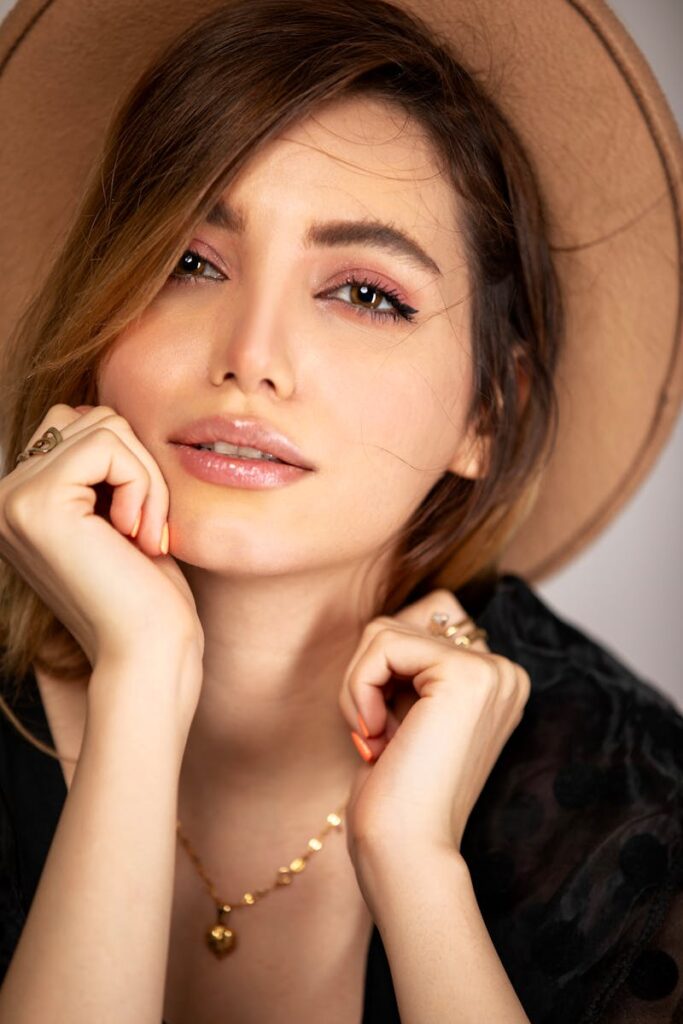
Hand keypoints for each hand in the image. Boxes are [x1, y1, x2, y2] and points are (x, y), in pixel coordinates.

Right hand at [0, 404, 203, 717]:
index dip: (127, 464)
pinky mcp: (36, 503)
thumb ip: (93, 468)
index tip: (139, 526)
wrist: (147, 651)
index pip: (77, 425)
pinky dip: (142, 482)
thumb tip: (95, 411)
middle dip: (139, 466)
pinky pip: (108, 444)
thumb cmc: (146, 591)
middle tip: (147, 530)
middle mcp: (2, 499)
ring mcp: (11, 500)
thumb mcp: (115, 515)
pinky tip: (136, 534)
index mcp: (18, 501)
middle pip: (90, 417)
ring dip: (146, 477)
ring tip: (144, 533)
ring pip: (103, 425)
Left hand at [338, 588, 529, 875]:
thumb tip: (384, 621)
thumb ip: (408, 664)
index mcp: (495, 681)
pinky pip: (382, 644)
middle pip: (399, 624)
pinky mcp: (466, 673)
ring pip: (384, 630)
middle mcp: (504, 671)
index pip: (417, 626)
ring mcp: (491, 670)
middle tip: (377, 737)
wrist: (407, 850)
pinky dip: (359, 687)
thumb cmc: (397, 794)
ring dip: (358, 686)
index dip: (382, 672)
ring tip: (376, 739)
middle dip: (367, 677)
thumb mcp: (405, 712)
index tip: (385, 731)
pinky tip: (376, 735)